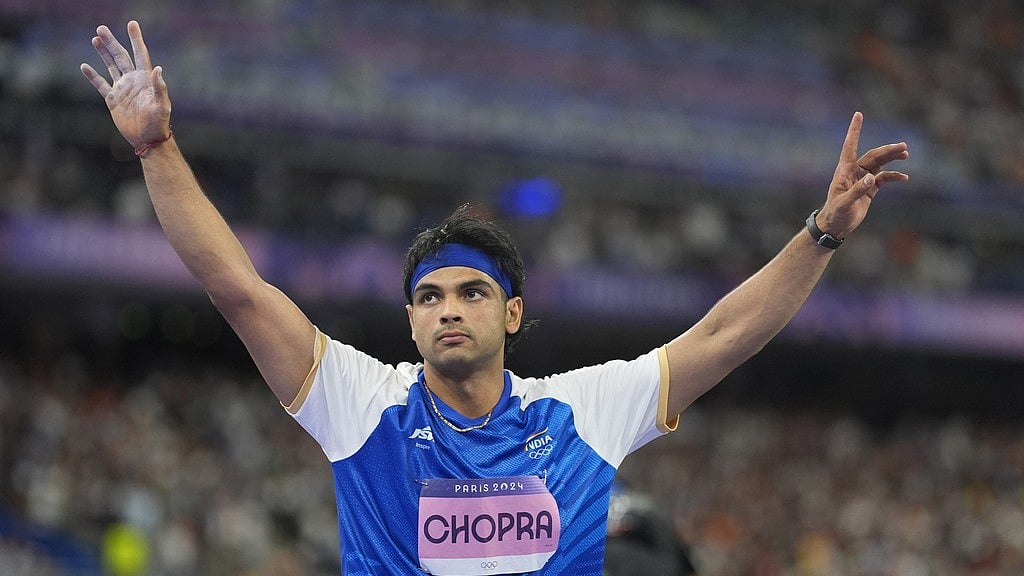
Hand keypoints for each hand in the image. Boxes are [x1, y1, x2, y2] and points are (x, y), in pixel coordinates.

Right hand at [80, 20, 170, 150]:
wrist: (147, 139)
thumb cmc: (158, 123)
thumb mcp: (161, 105)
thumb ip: (159, 87)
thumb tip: (157, 69)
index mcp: (145, 79)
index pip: (140, 54)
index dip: (136, 39)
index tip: (132, 24)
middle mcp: (133, 81)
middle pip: (121, 56)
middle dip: (112, 42)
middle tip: (101, 28)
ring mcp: (122, 89)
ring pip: (110, 66)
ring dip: (103, 53)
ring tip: (95, 38)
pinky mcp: (113, 99)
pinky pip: (100, 84)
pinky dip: (92, 76)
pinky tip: (84, 66)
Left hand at [818, 112, 908, 237]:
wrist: (836, 226)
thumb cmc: (836, 213)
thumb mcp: (845, 203)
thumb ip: (858, 190)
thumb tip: (872, 178)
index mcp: (844, 170)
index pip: (850, 146)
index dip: (854, 130)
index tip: (858, 114)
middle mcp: (854, 171)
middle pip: (873, 155)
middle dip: (888, 150)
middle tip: (903, 146)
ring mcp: (863, 179)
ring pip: (880, 164)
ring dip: (892, 158)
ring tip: (906, 153)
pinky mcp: (869, 189)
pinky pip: (884, 178)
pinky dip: (894, 176)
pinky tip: (904, 177)